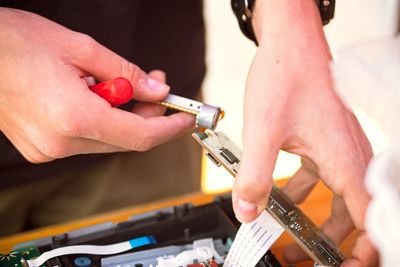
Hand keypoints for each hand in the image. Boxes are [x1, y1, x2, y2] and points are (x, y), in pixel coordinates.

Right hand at [0, 8, 193, 162]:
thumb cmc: (15, 43)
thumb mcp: (81, 48)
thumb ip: (127, 74)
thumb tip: (158, 91)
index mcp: (74, 117)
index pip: (141, 136)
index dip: (170, 128)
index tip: (187, 118)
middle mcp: (62, 142)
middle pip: (127, 139)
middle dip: (149, 115)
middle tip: (156, 86)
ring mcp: (49, 149)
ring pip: (108, 139)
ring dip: (124, 115)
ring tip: (117, 83)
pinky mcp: (42, 148)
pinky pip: (87, 138)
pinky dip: (101, 119)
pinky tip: (92, 96)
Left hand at [231, 1, 377, 265]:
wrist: (290, 43)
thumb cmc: (287, 75)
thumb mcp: (263, 131)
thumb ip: (254, 175)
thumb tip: (247, 210)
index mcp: (345, 158)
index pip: (369, 217)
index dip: (364, 248)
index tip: (347, 264)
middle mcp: (349, 155)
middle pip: (354, 213)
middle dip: (332, 240)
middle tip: (309, 255)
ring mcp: (337, 147)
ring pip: (334, 195)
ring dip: (313, 217)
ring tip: (288, 233)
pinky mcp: (323, 140)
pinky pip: (318, 176)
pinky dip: (300, 191)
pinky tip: (278, 196)